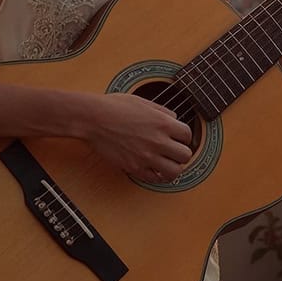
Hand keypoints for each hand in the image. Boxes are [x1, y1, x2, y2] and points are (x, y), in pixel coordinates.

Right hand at [79, 92, 193, 182]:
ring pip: (175, 172)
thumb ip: (162, 111)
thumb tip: (174, 120)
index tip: (178, 138)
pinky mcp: (134, 167)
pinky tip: (154, 170)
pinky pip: (155, 179)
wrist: (93, 119)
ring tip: (167, 163)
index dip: (184, 136)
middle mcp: (158, 141)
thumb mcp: (143, 102)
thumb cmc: (115, 106)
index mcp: (163, 123)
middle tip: (173, 151)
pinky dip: (158, 176)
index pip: (188, 135)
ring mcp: (147, 156)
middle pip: (185, 155)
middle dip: (181, 153)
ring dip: (173, 168)